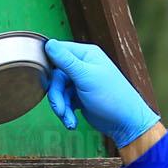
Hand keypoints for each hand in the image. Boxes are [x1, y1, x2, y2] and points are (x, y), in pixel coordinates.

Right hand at [43, 39, 160, 144]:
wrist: (125, 123)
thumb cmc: (112, 97)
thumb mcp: (86, 77)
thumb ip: (66, 61)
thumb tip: (49, 43)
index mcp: (86, 54)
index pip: (58, 51)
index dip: (48, 64)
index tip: (42, 76)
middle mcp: (82, 65)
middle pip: (56, 75)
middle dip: (56, 95)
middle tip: (60, 109)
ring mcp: (80, 81)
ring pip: (58, 90)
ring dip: (61, 107)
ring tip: (69, 120)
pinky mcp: (79, 96)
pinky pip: (64, 101)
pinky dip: (66, 112)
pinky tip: (72, 121)